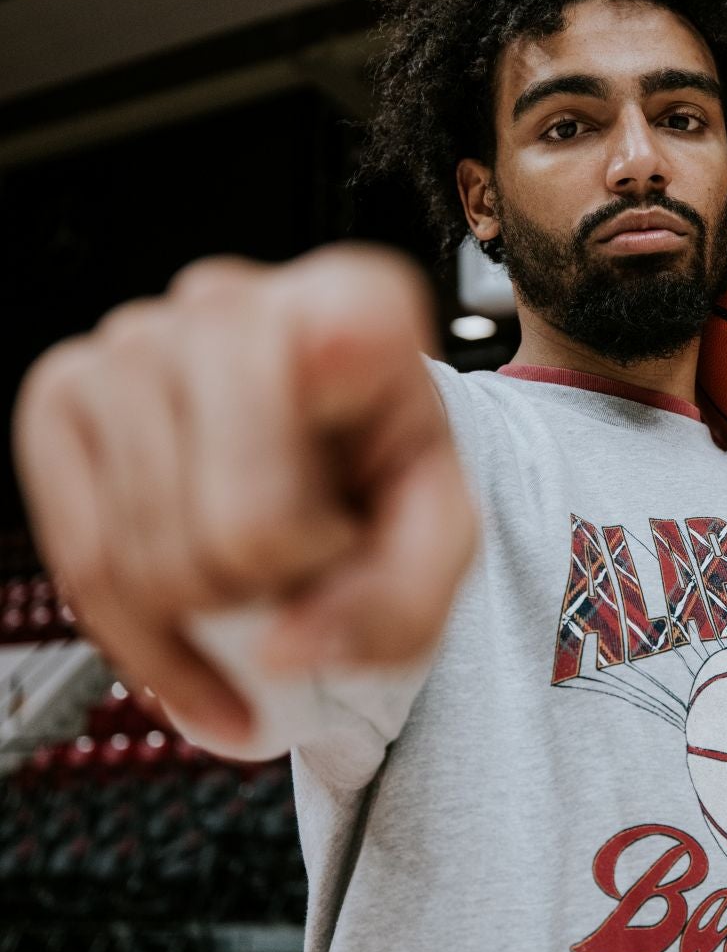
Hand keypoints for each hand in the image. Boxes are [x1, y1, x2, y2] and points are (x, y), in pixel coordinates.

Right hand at [12, 245, 477, 750]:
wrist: (329, 431)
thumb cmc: (383, 464)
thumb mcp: (440, 537)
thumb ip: (398, 605)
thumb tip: (281, 651)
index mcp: (350, 307)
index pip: (282, 493)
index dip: (316, 547)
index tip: (343, 544)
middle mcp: (227, 301)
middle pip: (218, 534)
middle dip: (266, 591)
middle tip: (301, 563)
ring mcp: (130, 339)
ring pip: (141, 565)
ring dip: (208, 614)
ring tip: (253, 568)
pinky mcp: (61, 386)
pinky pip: (76, 566)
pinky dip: (141, 640)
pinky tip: (190, 638)